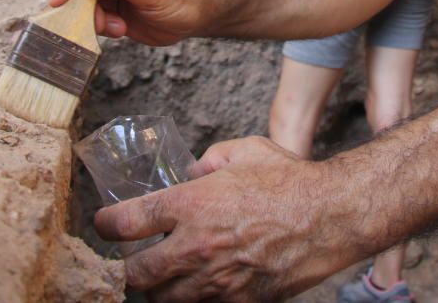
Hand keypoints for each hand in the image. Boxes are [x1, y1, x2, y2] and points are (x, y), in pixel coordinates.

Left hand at [94, 137, 361, 301]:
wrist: (331, 217)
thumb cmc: (292, 180)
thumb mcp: (246, 150)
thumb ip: (212, 158)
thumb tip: (194, 170)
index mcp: (192, 204)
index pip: (125, 222)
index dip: (105, 224)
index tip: (105, 224)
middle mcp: (196, 245)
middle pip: (135, 275)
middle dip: (127, 270)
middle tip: (132, 261)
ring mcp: (216, 279)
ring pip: (162, 299)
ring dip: (157, 289)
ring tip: (164, 278)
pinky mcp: (238, 301)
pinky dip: (192, 300)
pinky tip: (199, 286)